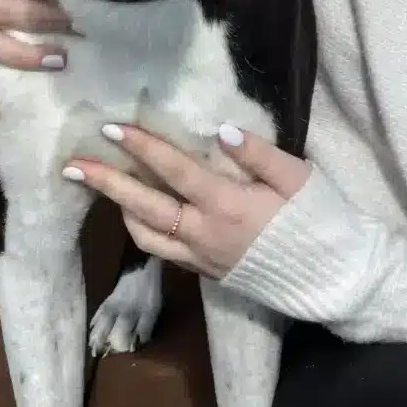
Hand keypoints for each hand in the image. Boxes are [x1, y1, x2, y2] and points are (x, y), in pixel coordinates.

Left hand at [64, 123, 312, 279]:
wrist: (333, 278)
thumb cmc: (321, 220)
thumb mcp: (299, 178)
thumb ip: (259, 154)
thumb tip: (221, 130)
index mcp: (228, 205)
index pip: (175, 170)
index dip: (142, 148)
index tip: (111, 129)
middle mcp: (206, 234)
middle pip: (144, 207)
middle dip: (107, 184)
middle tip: (72, 166)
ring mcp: (204, 257)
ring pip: (146, 236)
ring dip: (120, 210)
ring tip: (104, 188)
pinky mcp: (209, 272)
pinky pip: (163, 252)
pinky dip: (143, 230)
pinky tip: (140, 215)